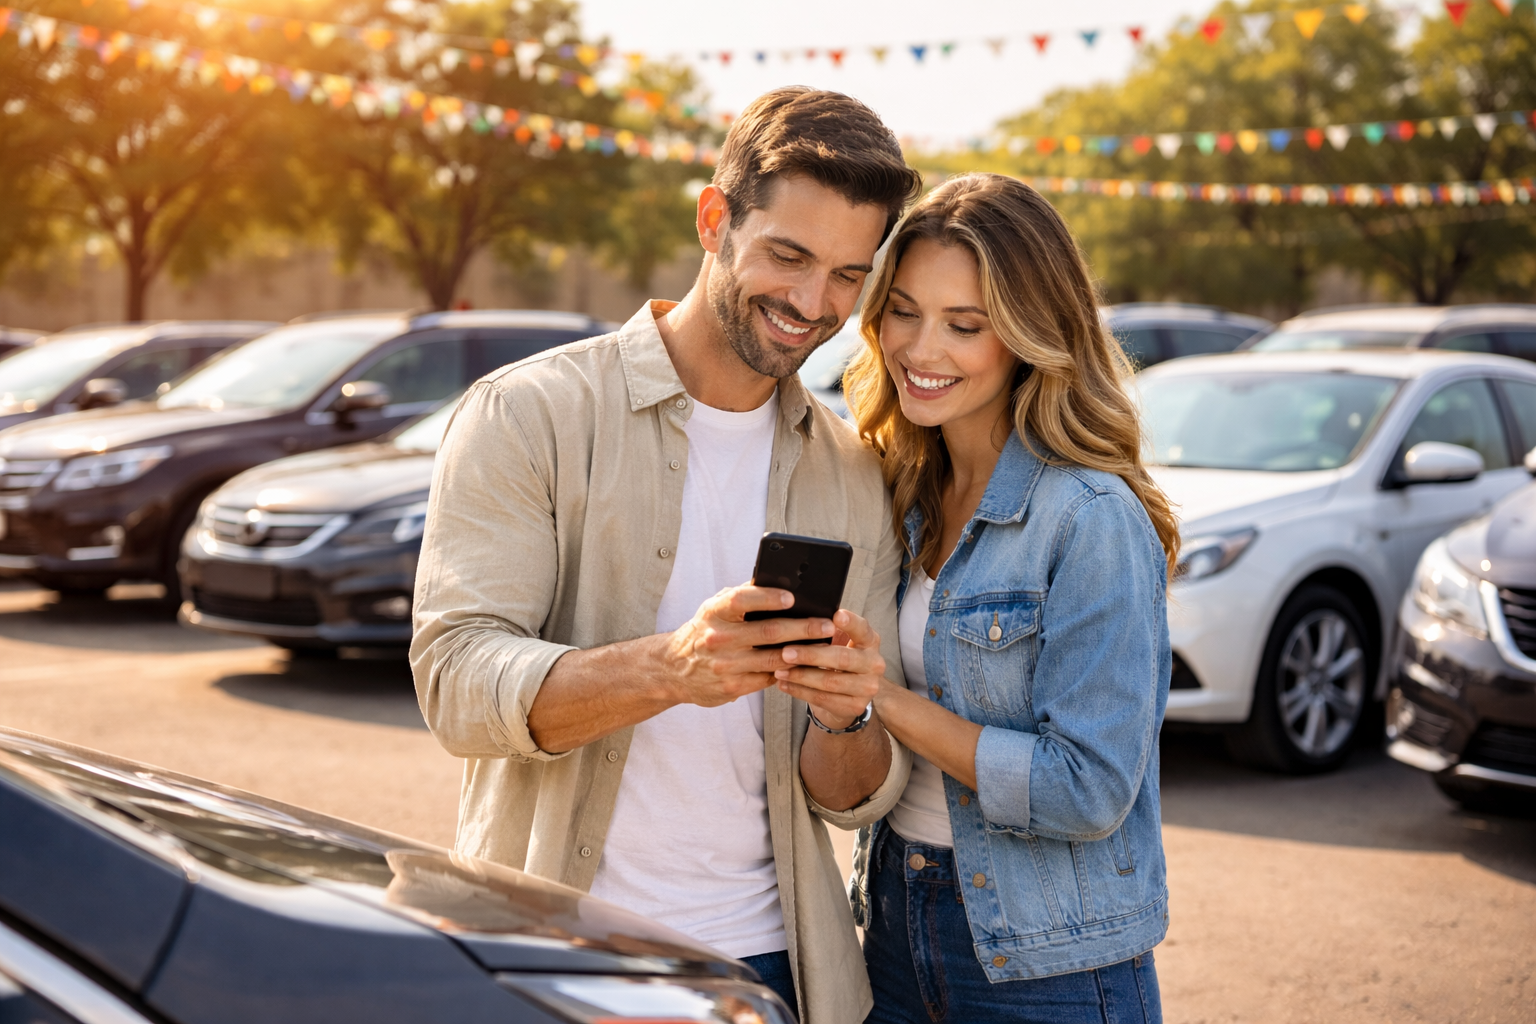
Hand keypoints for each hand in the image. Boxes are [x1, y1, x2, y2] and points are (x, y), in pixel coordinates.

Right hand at [660, 585, 836, 707]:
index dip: (768, 597)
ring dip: (803, 652)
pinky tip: (807, 665)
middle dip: (803, 628)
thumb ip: (742, 596)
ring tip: (824, 645)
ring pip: (774, 659)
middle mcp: (718, 639)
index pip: (741, 600)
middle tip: (827, 625)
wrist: (673, 669)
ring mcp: (725, 666)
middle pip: (768, 632)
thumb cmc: (703, 631)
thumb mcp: (714, 608)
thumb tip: (777, 579)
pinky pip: (769, 679)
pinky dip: (790, 671)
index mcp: (714, 613)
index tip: (793, 597)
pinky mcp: (732, 688)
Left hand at [773, 608, 884, 728]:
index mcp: (870, 641)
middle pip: (842, 659)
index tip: (836, 615)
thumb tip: (799, 618)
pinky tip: (784, 684)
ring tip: (779, 670)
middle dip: (811, 655)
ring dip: (800, 676)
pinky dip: (800, 691)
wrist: (849, 692)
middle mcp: (874, 664)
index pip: (863, 629)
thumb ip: (827, 629)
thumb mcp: (839, 640)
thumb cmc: (838, 657)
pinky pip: (823, 698)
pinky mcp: (855, 706)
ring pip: (830, 681)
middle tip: (785, 652)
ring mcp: (867, 687)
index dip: (851, 623)